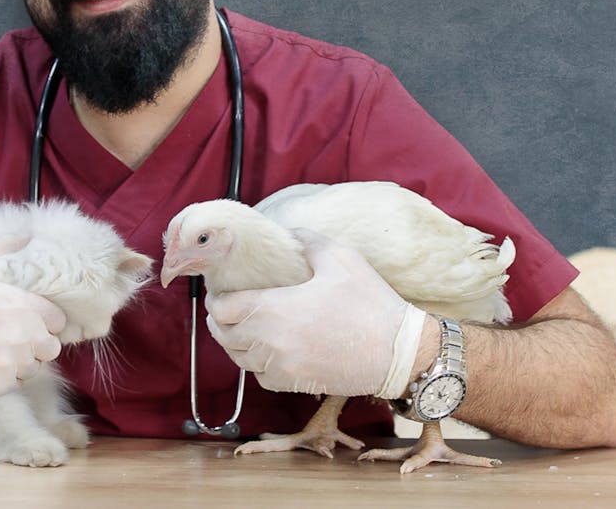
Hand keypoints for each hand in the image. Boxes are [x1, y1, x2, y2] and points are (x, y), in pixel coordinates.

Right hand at [0, 234, 65, 396]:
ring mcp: (6, 364)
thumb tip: (31, 236)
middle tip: (12, 333)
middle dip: (37, 341)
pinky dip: (3, 376)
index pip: (59, 321)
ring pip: (33, 368)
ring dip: (22, 360)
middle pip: (51, 347)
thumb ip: (9, 246)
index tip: (27, 316)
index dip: (44, 318)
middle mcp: (21, 335)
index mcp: (23, 303)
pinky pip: (13, 384)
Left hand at [204, 229, 426, 397]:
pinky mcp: (296, 384)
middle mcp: (269, 343)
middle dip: (220, 319)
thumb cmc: (369, 303)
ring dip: (234, 342)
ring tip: (241, 326)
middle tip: (227, 306)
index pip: (221, 309)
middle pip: (223, 335)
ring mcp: (282, 368)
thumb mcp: (339, 258)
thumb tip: (287, 232)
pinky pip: (260, 376)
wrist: (399, 353)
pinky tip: (265, 349)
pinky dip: (255, 363)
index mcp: (273, 310)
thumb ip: (306, 240)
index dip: (216, 299)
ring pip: (238, 359)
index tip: (221, 290)